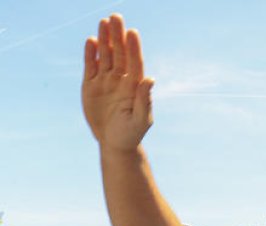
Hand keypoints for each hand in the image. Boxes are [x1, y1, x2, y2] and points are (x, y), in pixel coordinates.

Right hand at [82, 14, 153, 150]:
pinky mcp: (91, 84)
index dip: (133, 48)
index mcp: (135, 86)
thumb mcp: (141, 119)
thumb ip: (145, 99)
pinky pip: (90, 66)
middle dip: (117, 36)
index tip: (132, 32)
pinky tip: (90, 41)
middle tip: (116, 17)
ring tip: (103, 22)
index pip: (135, 62)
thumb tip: (150, 79)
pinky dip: (90, 54)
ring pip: (105, 56)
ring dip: (104, 40)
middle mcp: (121, 79)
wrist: (114, 142)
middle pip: (119, 54)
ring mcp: (105, 80)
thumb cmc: (132, 133)